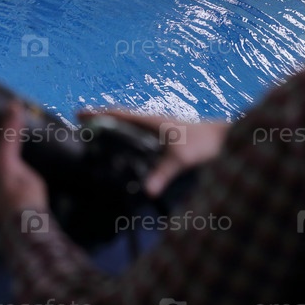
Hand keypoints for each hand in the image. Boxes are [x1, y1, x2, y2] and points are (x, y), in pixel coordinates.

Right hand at [77, 110, 228, 196]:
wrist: (226, 140)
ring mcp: (159, 131)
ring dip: (113, 132)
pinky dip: (127, 142)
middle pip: (120, 119)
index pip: (118, 114)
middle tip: (79, 131)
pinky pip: (139, 139)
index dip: (97, 113)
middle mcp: (152, 123)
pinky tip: (124, 155)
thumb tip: (146, 191)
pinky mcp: (165, 141)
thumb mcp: (181, 158)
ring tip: (94, 142)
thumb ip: (163, 173)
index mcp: (150, 120)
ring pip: (129, 129)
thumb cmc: (203, 143)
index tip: (78, 114)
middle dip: (100, 123)